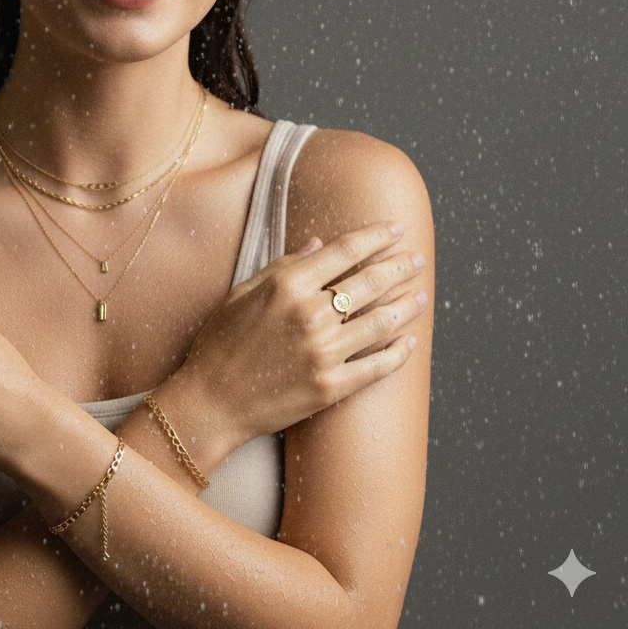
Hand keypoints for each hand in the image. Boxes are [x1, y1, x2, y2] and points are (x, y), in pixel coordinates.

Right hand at [172, 221, 426, 455]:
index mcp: (287, 285)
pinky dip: (398, 353)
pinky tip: (408, 342)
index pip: (345, 252)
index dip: (376, 237)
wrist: (210, 402)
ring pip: (381, 322)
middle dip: (399, 266)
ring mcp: (323, 352)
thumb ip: (282, 266)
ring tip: (421, 297)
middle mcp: (310, 314)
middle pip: (370, 282)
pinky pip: (376, 366)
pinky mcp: (331, 387)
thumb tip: (318, 244)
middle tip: (417, 259)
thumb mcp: (241, 293)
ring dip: (406, 306)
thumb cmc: (219, 343)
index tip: (396, 229)